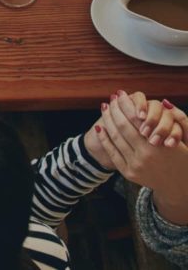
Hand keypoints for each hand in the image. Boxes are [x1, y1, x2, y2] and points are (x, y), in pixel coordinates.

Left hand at [96, 91, 187, 225]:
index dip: (126, 103)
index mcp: (160, 144)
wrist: (179, 186)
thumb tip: (163, 101)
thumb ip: (180, 120)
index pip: (136, 118)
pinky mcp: (128, 173)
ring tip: (105, 108)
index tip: (121, 94)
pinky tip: (100, 127)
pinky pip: (112, 151)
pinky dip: (104, 138)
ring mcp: (135, 165)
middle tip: (111, 98)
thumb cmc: (183, 158)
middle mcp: (146, 155)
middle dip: (114, 109)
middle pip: (122, 125)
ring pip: (115, 137)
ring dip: (107, 119)